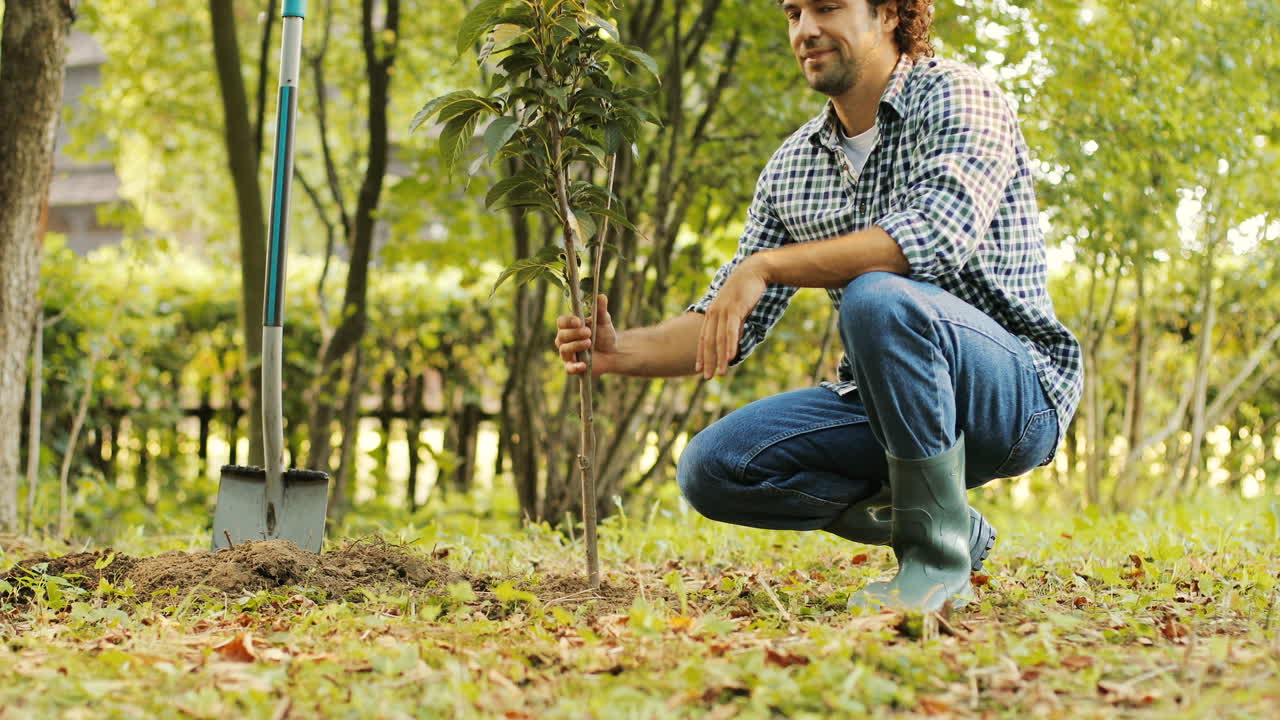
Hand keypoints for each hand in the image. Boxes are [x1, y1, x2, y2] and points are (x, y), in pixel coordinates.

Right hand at [555, 294, 617, 375]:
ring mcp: (568, 354)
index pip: (561, 322)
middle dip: (574, 334)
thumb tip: (601, 296)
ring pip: (564, 350)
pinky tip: (584, 365)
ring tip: (589, 343)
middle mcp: (565, 340)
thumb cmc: (605, 335)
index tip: (579, 321)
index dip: (568, 322)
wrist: (613, 353)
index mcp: (570, 327)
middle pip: (561, 336)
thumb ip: (601, 310)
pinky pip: (568, 369)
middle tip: (588, 332)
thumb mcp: (604, 321)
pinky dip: (574, 367)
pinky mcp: (573, 367)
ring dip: (576, 346)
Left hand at [697, 257, 767, 379]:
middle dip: (707, 361)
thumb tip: (733, 340)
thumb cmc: (746, 291)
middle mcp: (714, 312)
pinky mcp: (735, 308)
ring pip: (719, 339)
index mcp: (712, 313)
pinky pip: (731, 330)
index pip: (703, 338)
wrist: (754, 271)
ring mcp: (723, 310)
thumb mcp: (736, 309)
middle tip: (707, 378)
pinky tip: (731, 357)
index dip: (701, 354)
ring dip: (719, 357)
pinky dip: (730, 344)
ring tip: (719, 373)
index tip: (698, 369)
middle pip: (709, 341)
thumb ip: (733, 325)